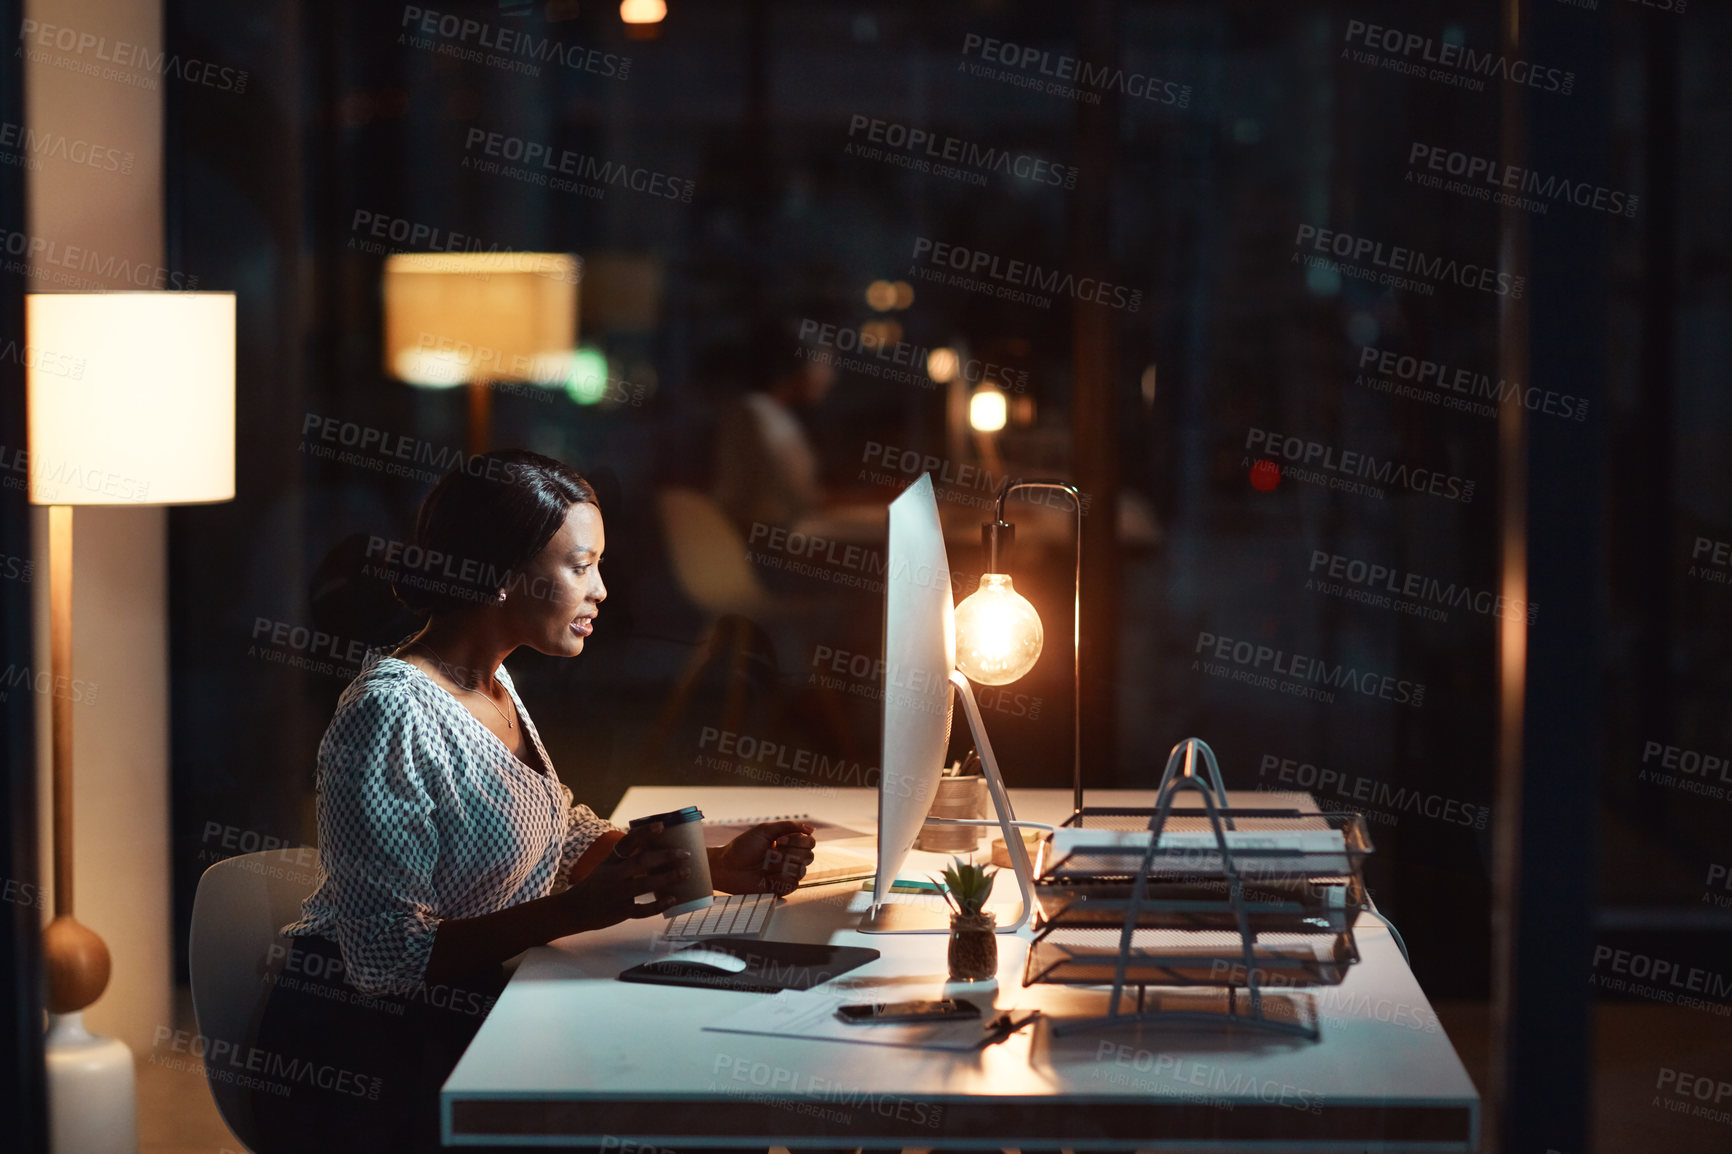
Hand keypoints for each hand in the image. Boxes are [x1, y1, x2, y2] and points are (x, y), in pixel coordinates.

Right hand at [559, 822, 692, 933]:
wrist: (572, 910)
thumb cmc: (594, 886)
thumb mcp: (605, 867)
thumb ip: (625, 860)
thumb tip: (653, 850)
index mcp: (610, 862)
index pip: (627, 842)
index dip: (644, 832)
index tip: (661, 825)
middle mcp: (614, 876)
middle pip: (641, 862)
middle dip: (665, 856)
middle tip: (685, 853)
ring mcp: (617, 894)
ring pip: (645, 884)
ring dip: (668, 878)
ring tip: (686, 873)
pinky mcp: (620, 912)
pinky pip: (642, 909)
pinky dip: (659, 905)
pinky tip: (673, 900)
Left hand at [710, 822, 816, 895]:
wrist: (727, 867)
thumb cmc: (742, 848)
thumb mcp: (765, 830)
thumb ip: (788, 826)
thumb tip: (811, 829)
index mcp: (788, 843)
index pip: (809, 842)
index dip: (797, 841)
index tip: (778, 841)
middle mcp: (789, 858)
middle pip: (809, 856)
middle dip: (789, 853)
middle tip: (771, 853)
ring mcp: (786, 874)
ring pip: (802, 870)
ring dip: (782, 866)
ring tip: (767, 866)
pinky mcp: (781, 888)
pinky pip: (793, 884)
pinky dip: (779, 879)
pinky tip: (767, 878)